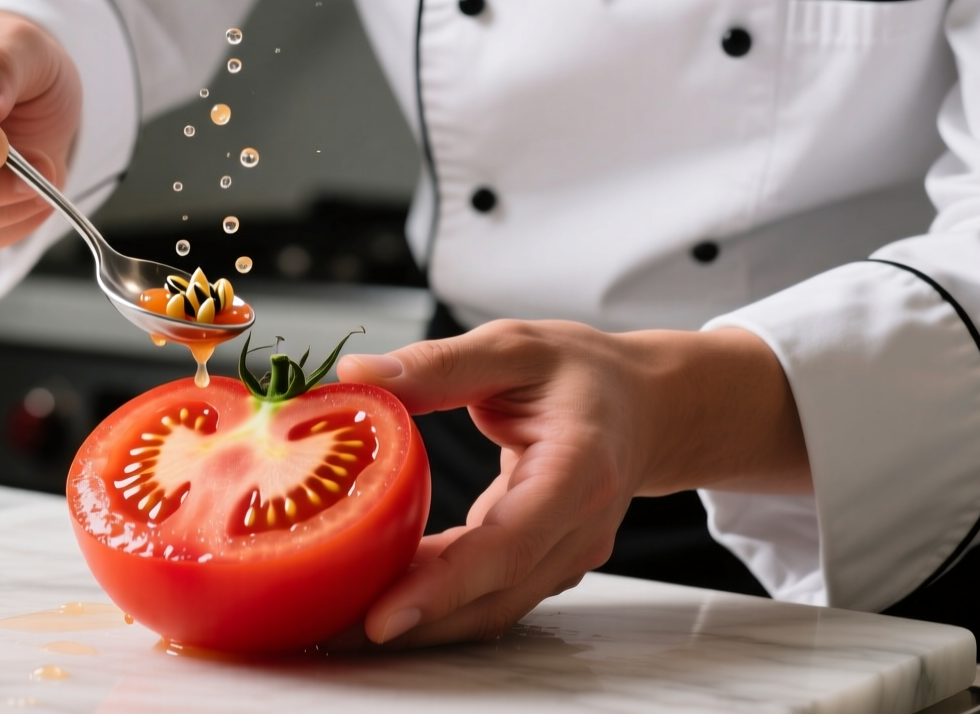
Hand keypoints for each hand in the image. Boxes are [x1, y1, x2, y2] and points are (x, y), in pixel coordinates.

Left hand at [334, 320, 807, 647]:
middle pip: (494, 596)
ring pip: (489, 610)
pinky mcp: (544, 566)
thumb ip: (437, 364)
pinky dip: (436, 602)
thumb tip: (357, 375)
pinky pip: (488, 596)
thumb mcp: (512, 347)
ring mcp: (566, 556)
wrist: (645, 406)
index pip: (509, 543)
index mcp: (578, 469)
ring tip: (339, 622)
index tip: (383, 615)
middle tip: (333, 632)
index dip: (445, 586)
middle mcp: (578, 527)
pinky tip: (380, 590)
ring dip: (419, 622)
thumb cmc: (584, 374)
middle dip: (414, 621)